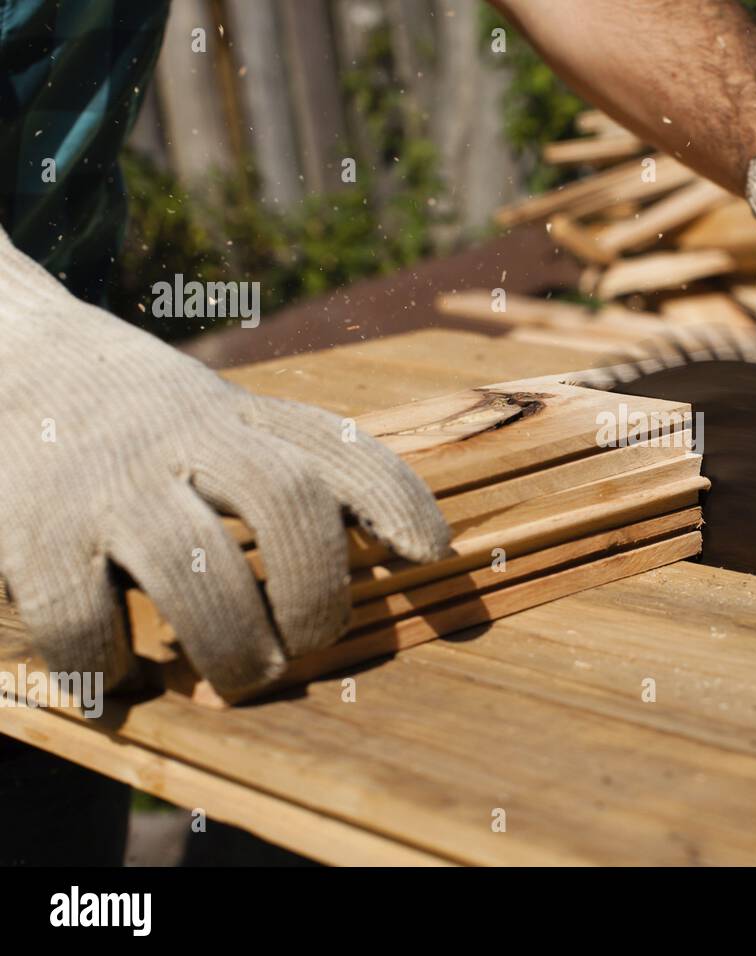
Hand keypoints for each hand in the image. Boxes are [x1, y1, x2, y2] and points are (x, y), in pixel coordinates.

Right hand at [0, 230, 450, 699]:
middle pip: (286, 505)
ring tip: (242, 676)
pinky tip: (121, 679)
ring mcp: (108, 484)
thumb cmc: (137, 414)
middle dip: (316, 595)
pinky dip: (111, 667)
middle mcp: (182, 439)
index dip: (397, 498)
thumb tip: (408, 545)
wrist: (3, 354)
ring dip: (233, 647)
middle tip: (308, 647)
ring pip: (195, 574)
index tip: (431, 552)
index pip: (338, 443)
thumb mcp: (220, 416)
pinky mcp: (31, 533)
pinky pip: (83, 620)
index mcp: (238, 417)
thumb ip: (290, 462)